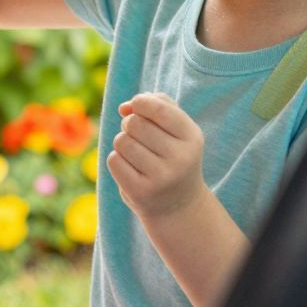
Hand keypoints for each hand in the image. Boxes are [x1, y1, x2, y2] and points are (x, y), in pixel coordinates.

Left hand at [107, 92, 207, 220]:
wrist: (179, 204)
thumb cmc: (174, 155)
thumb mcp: (177, 129)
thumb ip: (157, 105)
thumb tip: (124, 107)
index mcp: (192, 138)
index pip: (159, 109)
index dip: (141, 101)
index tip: (137, 104)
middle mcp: (180, 158)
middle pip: (134, 123)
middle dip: (129, 123)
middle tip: (138, 135)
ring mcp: (161, 177)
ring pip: (122, 141)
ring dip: (123, 142)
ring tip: (136, 153)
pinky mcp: (140, 192)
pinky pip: (114, 160)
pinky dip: (117, 160)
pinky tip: (131, 168)